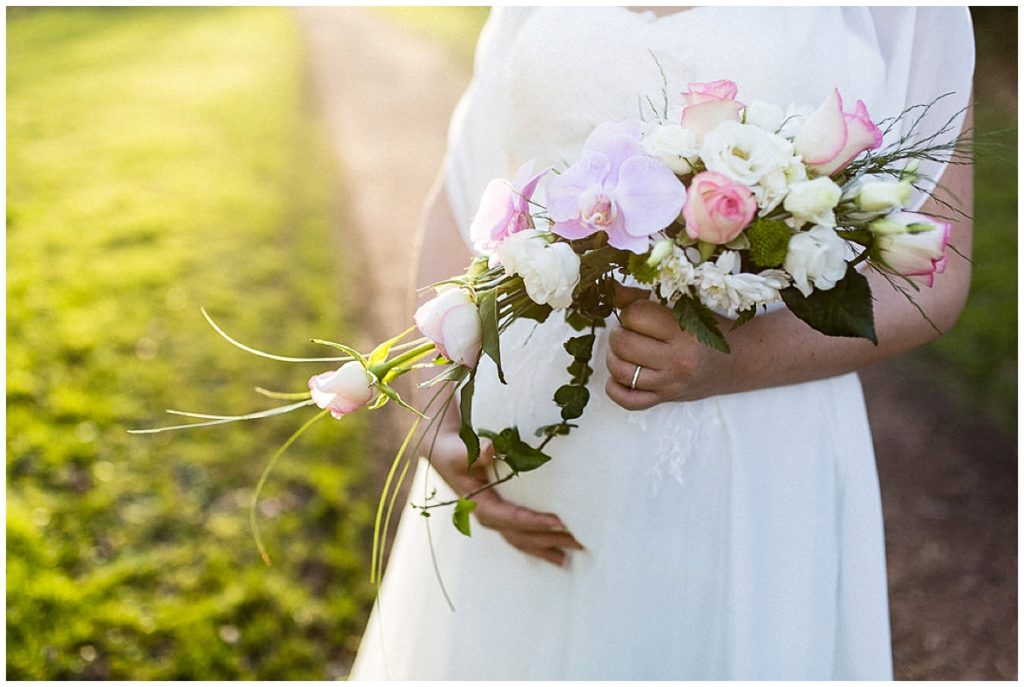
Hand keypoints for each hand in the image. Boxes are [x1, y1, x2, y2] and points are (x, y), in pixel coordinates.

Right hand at [429, 431, 583, 566]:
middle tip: (579, 540)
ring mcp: (496, 519)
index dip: (534, 522)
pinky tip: (559, 551)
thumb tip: (489, 449)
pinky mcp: (502, 516)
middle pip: (522, 535)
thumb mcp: (459, 451)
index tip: (558, 522)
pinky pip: (523, 534)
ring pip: (524, 540)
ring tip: (574, 552)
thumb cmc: (453, 452)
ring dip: (548, 546)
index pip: (511, 518)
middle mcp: (488, 517)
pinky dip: (541, 543)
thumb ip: (474, 452)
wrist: (445, 453)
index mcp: (479, 505)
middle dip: (550, 540)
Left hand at [604, 283, 728, 409]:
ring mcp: (670, 383)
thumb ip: (645, 298)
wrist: (738, 361)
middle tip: (628, 330)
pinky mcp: (665, 399)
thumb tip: (611, 290)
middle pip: (623, 344)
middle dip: (618, 333)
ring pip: (621, 372)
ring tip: (624, 349)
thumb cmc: (710, 329)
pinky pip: (628, 401)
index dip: (630, 311)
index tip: (638, 313)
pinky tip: (620, 375)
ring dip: (614, 357)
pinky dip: (615, 388)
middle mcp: (677, 360)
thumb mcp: (685, 307)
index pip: (636, 315)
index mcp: (684, 331)